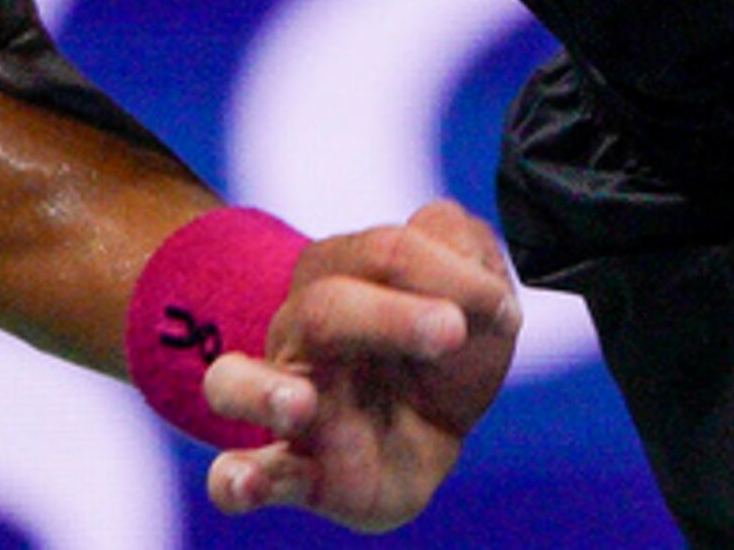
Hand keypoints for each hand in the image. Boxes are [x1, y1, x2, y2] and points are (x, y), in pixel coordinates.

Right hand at [200, 202, 523, 530]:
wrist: (433, 428)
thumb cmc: (442, 352)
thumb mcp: (476, 292)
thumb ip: (464, 250)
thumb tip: (462, 268)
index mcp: (347, 275)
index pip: (385, 253)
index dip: (448, 271)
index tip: (498, 307)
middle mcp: (304, 334)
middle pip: (322, 310)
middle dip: (390, 317)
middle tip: (450, 332)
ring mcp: (289, 402)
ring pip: (235, 384)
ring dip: (263, 392)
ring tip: (299, 405)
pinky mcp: (295, 471)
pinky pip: (241, 475)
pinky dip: (236, 479)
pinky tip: (244, 483)